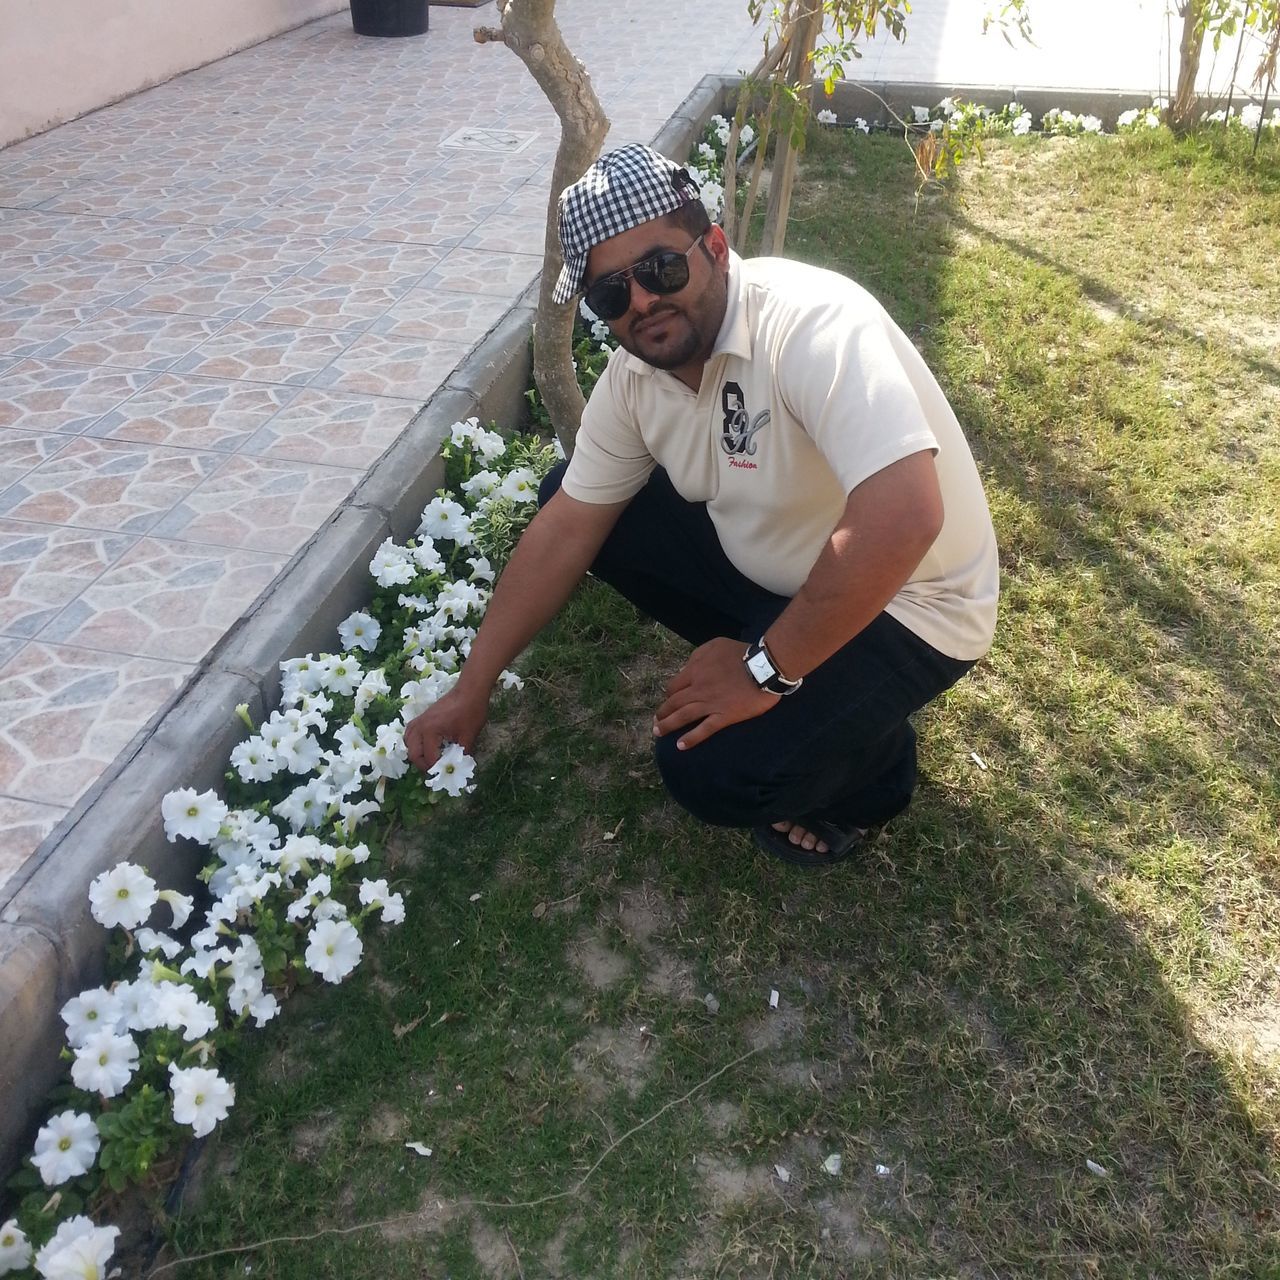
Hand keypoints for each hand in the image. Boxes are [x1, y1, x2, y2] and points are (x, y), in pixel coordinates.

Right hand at [404, 686, 489, 773]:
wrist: (470, 690)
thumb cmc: (471, 711)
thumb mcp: (468, 736)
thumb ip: (461, 754)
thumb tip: (457, 767)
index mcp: (430, 731)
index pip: (429, 758)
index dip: (438, 769)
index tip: (446, 773)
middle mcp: (420, 726)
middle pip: (413, 753)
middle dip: (423, 765)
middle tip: (436, 770)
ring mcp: (419, 720)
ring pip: (408, 742)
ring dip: (416, 753)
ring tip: (430, 760)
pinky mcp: (421, 717)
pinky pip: (410, 733)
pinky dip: (414, 742)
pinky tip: (425, 746)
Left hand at [653, 636, 779, 750]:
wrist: (764, 667)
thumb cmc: (741, 653)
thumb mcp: (715, 645)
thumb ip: (698, 656)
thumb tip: (687, 669)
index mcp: (695, 671)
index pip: (674, 686)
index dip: (668, 695)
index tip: (668, 702)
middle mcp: (698, 689)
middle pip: (674, 703)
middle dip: (662, 713)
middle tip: (656, 722)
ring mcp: (710, 704)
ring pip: (683, 716)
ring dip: (668, 725)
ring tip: (658, 733)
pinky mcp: (724, 717)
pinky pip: (704, 729)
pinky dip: (691, 738)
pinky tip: (680, 746)